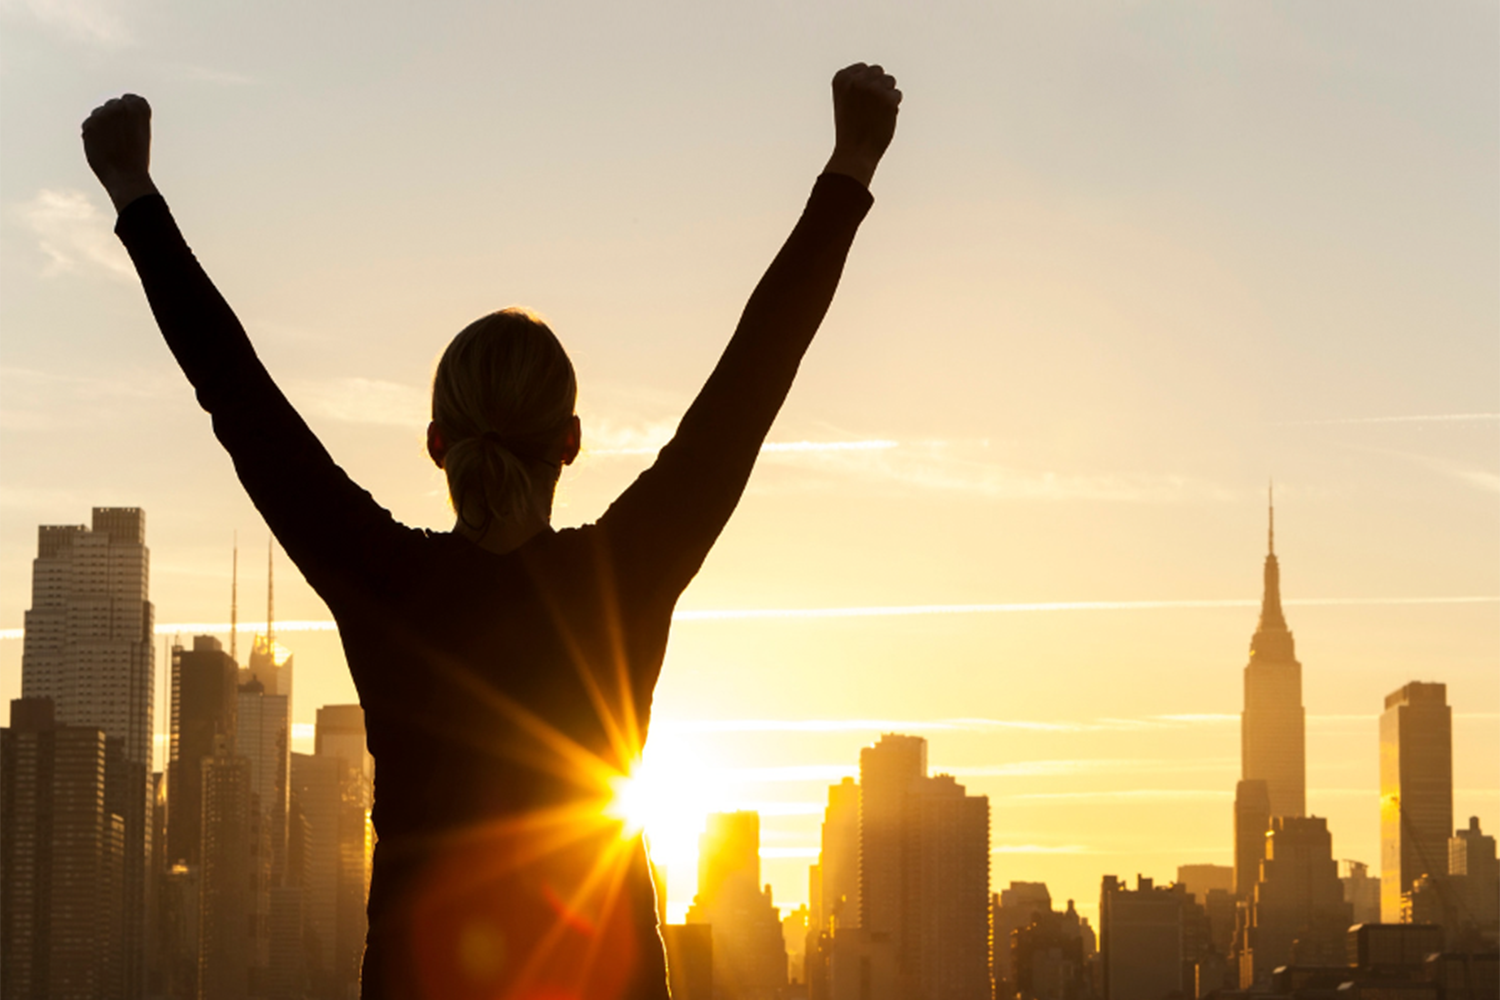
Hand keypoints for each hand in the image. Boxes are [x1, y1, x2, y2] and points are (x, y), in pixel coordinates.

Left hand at [82, 93, 157, 212]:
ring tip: (112, 145)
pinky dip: (92, 134)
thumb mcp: (141, 134)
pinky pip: (88, 124)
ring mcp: (103, 114)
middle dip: (114, 118)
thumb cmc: (137, 159)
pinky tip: (102, 148)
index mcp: (140, 107)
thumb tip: (109, 112)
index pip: (129, 99)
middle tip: (121, 139)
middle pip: (112, 104)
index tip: (131, 127)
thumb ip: (128, 118)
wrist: (127, 177)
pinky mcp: (89, 124)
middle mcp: (121, 106)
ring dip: (102, 125)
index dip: (129, 113)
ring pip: (98, 113)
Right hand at [824, 63, 900, 187]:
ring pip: (890, 81)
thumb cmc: (849, 129)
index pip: (863, 68)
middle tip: (869, 108)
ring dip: (886, 95)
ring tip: (875, 113)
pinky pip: (897, 95)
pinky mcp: (888, 99)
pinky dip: (893, 107)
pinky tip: (882, 119)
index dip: (864, 85)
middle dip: (877, 86)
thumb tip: (876, 73)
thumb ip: (855, 84)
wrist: (855, 152)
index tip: (857, 102)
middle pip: (878, 71)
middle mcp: (856, 80)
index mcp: (841, 78)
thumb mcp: (844, 101)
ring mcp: (873, 89)